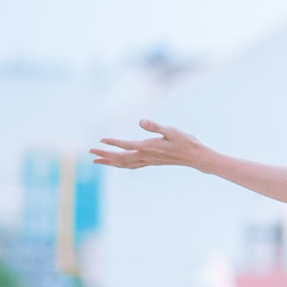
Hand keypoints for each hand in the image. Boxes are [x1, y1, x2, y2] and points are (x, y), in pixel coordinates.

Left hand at [90, 120, 211, 169]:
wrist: (196, 156)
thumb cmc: (185, 141)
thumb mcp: (171, 130)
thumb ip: (155, 126)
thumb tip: (142, 121)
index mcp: (149, 147)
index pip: (126, 145)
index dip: (113, 143)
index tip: (101, 139)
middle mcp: (146, 156)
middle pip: (120, 158)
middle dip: (104, 155)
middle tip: (90, 152)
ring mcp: (148, 161)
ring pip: (124, 164)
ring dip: (109, 162)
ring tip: (96, 161)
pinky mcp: (151, 162)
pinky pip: (131, 166)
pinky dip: (121, 165)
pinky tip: (117, 164)